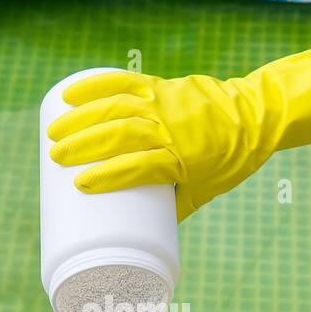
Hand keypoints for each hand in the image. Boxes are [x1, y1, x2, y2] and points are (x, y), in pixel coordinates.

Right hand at [47, 30, 310, 220]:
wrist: (256, 117)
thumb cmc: (229, 162)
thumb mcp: (203, 191)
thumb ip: (170, 207)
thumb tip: (136, 229)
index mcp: (184, 158)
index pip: (140, 165)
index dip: (108, 175)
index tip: (79, 185)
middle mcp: (173, 127)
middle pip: (120, 133)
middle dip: (83, 144)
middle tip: (54, 157)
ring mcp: (166, 102)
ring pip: (117, 106)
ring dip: (81, 117)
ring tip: (54, 131)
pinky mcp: (162, 86)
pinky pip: (125, 81)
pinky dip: (96, 84)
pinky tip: (70, 93)